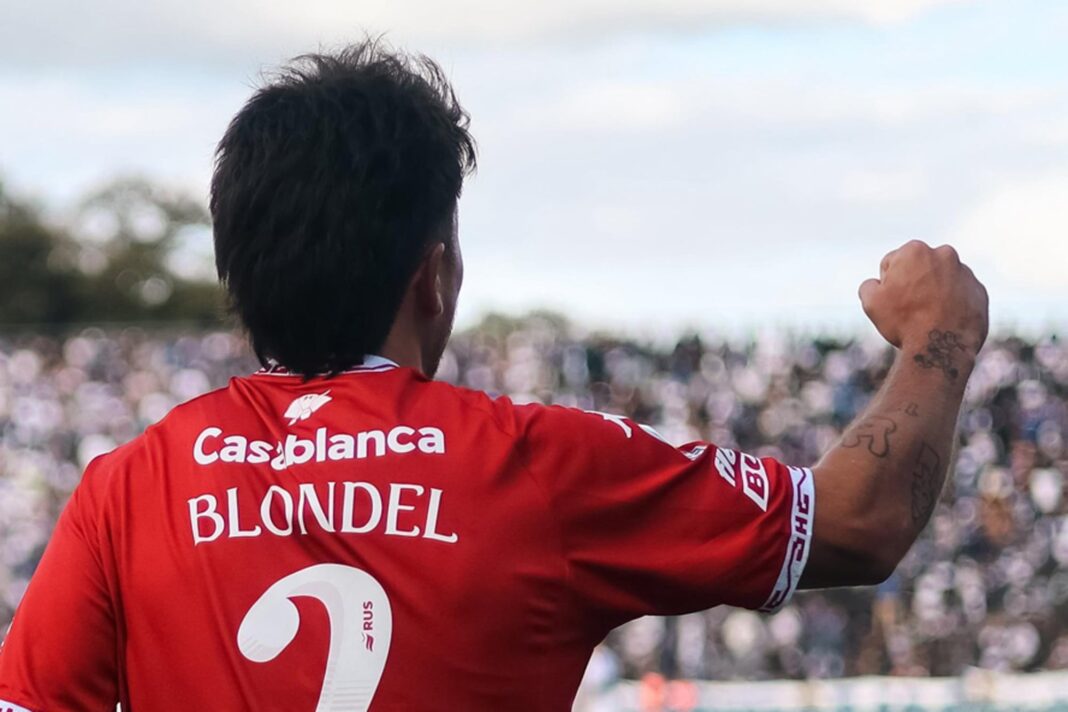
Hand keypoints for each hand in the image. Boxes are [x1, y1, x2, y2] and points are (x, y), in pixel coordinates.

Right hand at [859, 240, 988, 367]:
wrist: (940, 347)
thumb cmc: (903, 321)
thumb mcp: (871, 302)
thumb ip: (869, 285)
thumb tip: (876, 284)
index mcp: (915, 250)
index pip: (893, 263)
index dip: (888, 283)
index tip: (892, 300)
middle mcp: (944, 254)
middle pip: (921, 267)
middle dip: (914, 282)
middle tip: (909, 308)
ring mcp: (965, 273)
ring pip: (943, 280)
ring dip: (935, 292)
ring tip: (928, 317)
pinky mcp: (980, 292)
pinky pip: (962, 295)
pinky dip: (954, 304)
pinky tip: (944, 321)